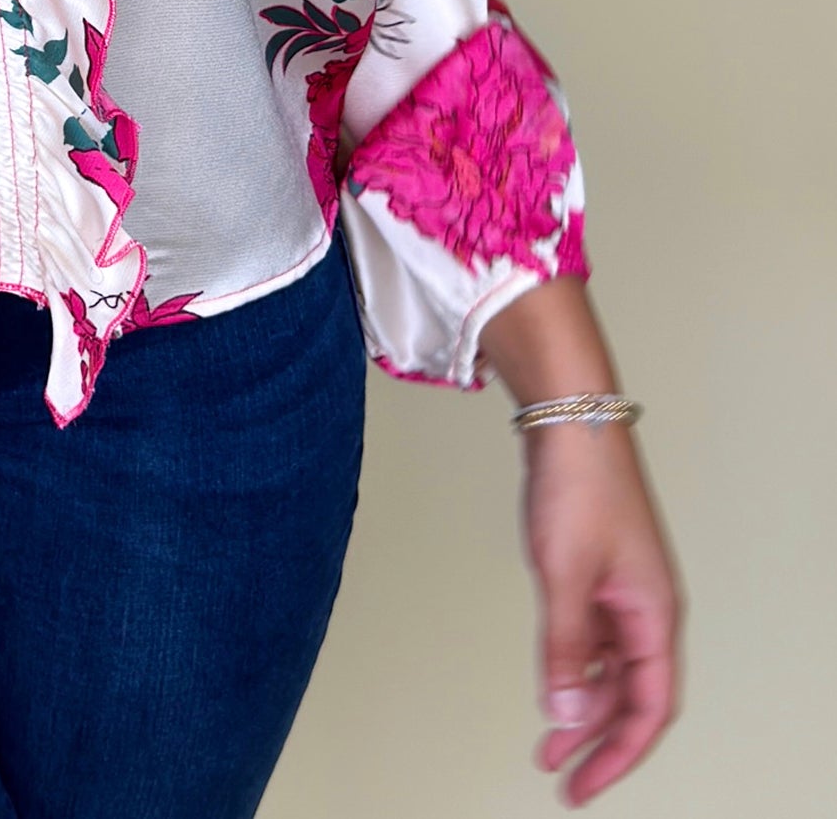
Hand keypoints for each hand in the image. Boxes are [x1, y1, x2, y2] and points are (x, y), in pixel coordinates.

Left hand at [520, 421, 681, 802]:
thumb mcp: (563, 576)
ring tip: (547, 740)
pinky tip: (552, 680)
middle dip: (597, 741)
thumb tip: (564, 717)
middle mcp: (644, 608)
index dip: (619, 755)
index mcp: (653, 615)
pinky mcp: (596, 570)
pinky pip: (594, 637)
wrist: (570, 418)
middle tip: (560, 776)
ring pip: (610, 668)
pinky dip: (574, 666)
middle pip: (631, 695)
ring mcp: (621, 589)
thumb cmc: (578, 486)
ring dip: (581, 705)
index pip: (648, 709)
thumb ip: (563, 650)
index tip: (582, 787)